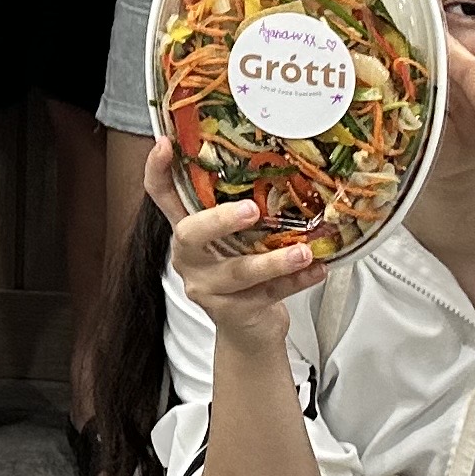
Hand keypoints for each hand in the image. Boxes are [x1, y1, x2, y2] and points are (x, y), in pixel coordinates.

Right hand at [146, 140, 331, 343]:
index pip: (162, 197)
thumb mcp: (237, 239)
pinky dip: (295, 282)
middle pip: (190, 234)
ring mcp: (207, 288)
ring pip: (238, 271)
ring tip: (303, 251)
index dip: (158, 171)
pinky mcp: (232, 312)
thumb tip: (282, 163)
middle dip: (220, 220)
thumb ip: (244, 209)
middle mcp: (190, 258)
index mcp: (188, 232)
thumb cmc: (244, 271)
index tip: (166, 144)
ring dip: (274, 260)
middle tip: (252, 210)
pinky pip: (267, 294)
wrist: (248, 331)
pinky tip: (316, 270)